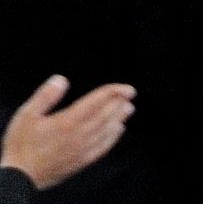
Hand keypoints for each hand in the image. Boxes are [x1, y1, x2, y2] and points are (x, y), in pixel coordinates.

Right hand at [2, 76, 135, 190]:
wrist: (19, 176)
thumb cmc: (21, 146)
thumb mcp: (27, 115)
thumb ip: (46, 96)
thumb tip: (61, 80)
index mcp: (68, 121)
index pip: (96, 102)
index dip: (113, 93)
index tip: (126, 88)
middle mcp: (80, 135)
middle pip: (106, 115)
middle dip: (119, 104)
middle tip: (129, 95)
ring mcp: (82, 149)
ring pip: (107, 131)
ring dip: (119, 118)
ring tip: (128, 109)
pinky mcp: (81, 161)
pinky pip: (103, 148)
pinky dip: (113, 137)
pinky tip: (117, 132)